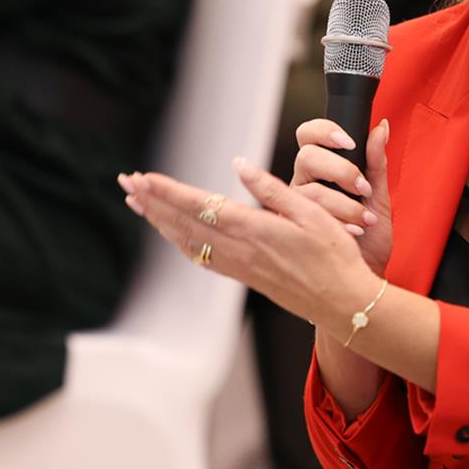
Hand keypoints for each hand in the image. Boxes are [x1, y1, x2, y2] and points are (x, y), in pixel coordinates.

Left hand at [118, 159, 383, 334]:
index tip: (143, 178)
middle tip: (127, 183)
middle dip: (152, 202)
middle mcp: (238, 249)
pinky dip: (179, 242)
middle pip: (183, 222)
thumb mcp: (312, 213)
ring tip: (139, 204)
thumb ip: (271, 189)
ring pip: (187, 241)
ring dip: (160, 221)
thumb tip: (239, 165)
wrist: (342, 303)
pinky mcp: (243, 276)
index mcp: (254, 229)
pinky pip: (200, 257)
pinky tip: (173, 234)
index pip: (199, 205)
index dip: (167, 191)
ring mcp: (238, 266)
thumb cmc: (335, 256)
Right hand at [291, 117, 392, 275]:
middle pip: (306, 157)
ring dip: (342, 202)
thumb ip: (376, 163)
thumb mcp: (378, 197)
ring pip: (308, 189)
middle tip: (361, 187)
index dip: (324, 131)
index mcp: (321, 171)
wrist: (366, 278)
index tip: (349, 143)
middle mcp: (304, 185)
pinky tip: (352, 230)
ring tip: (363, 218)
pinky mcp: (293, 230)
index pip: (309, 136)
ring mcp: (295, 207)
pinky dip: (336, 221)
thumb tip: (382, 127)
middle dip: (339, 170)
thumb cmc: (370, 241)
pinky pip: (305, 216)